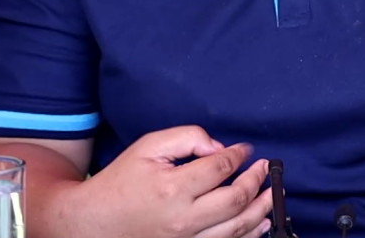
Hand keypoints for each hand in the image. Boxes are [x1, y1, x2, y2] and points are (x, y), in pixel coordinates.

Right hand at [67, 125, 273, 237]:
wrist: (92, 223)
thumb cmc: (122, 181)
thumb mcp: (148, 147)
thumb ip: (187, 138)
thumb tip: (219, 148)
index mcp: (173, 188)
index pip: (220, 168)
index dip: (239, 155)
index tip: (246, 150)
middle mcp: (182, 219)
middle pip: (236, 200)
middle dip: (257, 182)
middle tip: (266, 169)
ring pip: (237, 229)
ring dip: (261, 210)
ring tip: (272, 194)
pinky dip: (248, 235)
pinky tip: (260, 222)